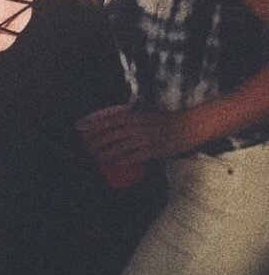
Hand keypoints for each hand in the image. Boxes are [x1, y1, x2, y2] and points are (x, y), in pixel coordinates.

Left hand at [77, 103, 191, 163]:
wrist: (190, 125)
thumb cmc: (167, 118)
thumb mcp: (147, 113)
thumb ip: (132, 116)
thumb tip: (115, 119)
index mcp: (136, 115)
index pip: (109, 120)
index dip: (94, 125)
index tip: (82, 129)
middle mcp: (138, 127)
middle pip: (111, 135)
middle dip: (96, 141)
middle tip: (86, 147)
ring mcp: (145, 139)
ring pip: (120, 147)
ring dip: (105, 152)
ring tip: (96, 155)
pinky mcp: (153, 151)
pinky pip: (133, 157)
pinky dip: (121, 159)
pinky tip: (113, 161)